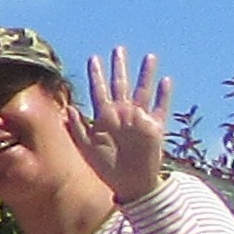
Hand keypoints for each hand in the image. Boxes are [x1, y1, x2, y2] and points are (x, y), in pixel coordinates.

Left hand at [81, 48, 174, 200]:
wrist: (130, 185)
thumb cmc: (106, 168)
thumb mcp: (87, 149)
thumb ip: (78, 128)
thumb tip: (67, 108)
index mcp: (104, 117)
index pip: (99, 90)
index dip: (96, 75)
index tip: (93, 58)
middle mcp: (122, 114)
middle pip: (121, 85)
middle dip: (119, 67)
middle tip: (118, 48)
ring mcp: (139, 120)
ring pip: (143, 91)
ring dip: (146, 75)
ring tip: (150, 56)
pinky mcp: (155, 129)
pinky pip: (160, 108)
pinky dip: (163, 95)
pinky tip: (165, 80)